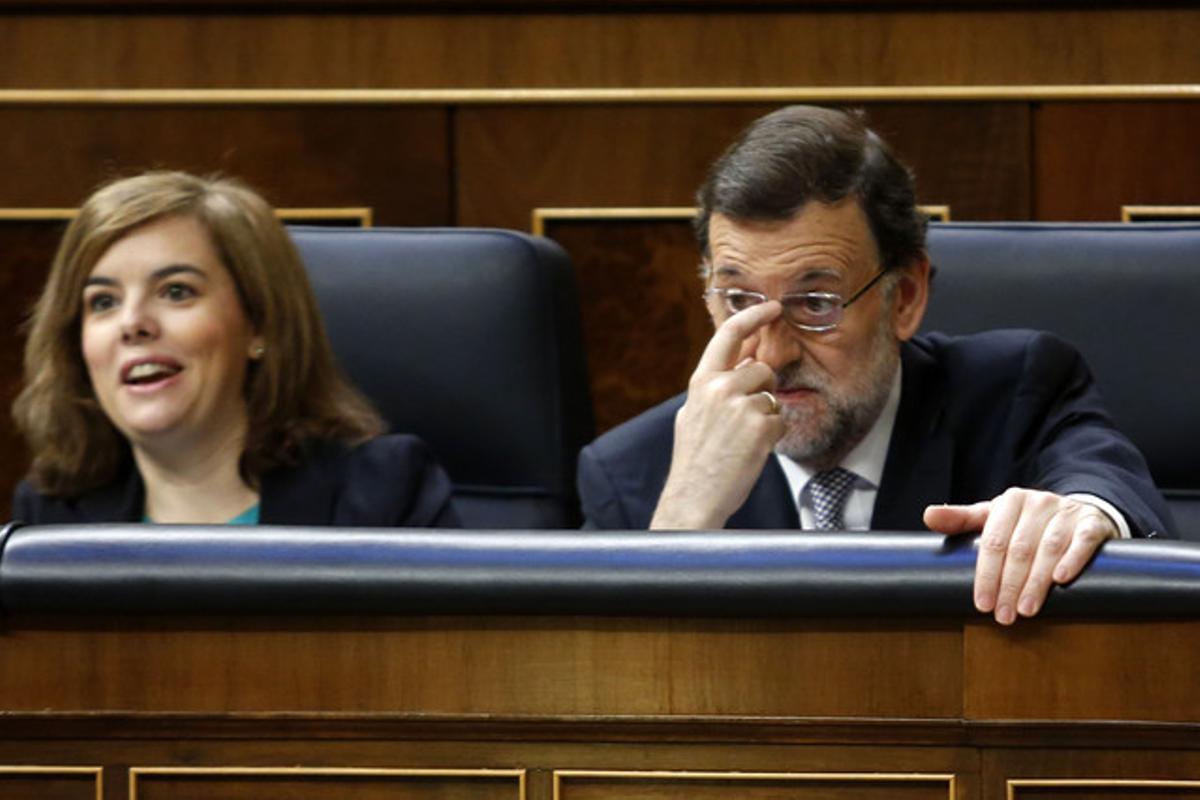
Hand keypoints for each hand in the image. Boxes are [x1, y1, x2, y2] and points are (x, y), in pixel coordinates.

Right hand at [651, 301, 786, 528]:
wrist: (694, 496)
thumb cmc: (695, 459)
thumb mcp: (694, 414)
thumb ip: (715, 387)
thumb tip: (742, 365)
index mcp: (701, 382)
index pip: (729, 334)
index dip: (754, 315)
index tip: (773, 307)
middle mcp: (720, 388)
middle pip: (761, 369)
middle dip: (762, 389)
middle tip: (745, 418)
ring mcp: (741, 407)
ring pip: (772, 397)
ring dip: (766, 416)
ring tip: (743, 439)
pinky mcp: (761, 428)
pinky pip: (780, 421)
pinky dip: (772, 437)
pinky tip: (751, 451)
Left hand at [923, 488, 1117, 623]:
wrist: (1079, 513)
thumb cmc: (1027, 522)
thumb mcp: (994, 517)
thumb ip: (962, 520)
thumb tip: (928, 515)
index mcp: (1009, 502)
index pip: (993, 541)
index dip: (986, 574)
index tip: (982, 604)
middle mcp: (1038, 502)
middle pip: (1019, 548)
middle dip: (1009, 585)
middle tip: (1003, 616)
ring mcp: (1066, 512)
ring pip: (1049, 547)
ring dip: (1037, 582)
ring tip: (1027, 610)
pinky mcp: (1093, 523)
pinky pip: (1083, 540)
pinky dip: (1073, 559)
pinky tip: (1062, 580)